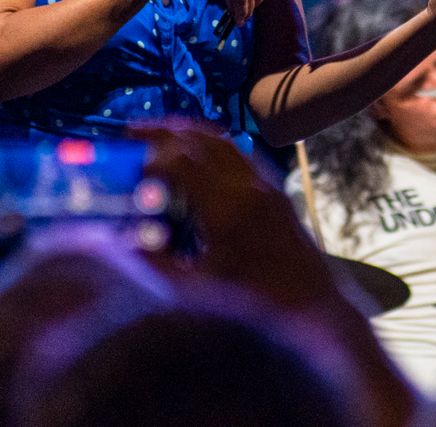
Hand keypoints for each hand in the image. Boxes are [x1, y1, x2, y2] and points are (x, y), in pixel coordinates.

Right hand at [134, 120, 332, 307]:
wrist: (311, 304)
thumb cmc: (252, 304)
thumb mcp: (194, 291)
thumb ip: (155, 263)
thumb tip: (124, 240)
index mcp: (227, 208)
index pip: (182, 161)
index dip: (150, 158)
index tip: (125, 165)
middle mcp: (249, 186)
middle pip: (202, 140)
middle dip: (165, 132)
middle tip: (132, 132)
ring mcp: (266, 185)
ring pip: (224, 142)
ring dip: (189, 133)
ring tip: (159, 137)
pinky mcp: (275, 191)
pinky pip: (241, 155)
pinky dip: (213, 146)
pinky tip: (196, 156)